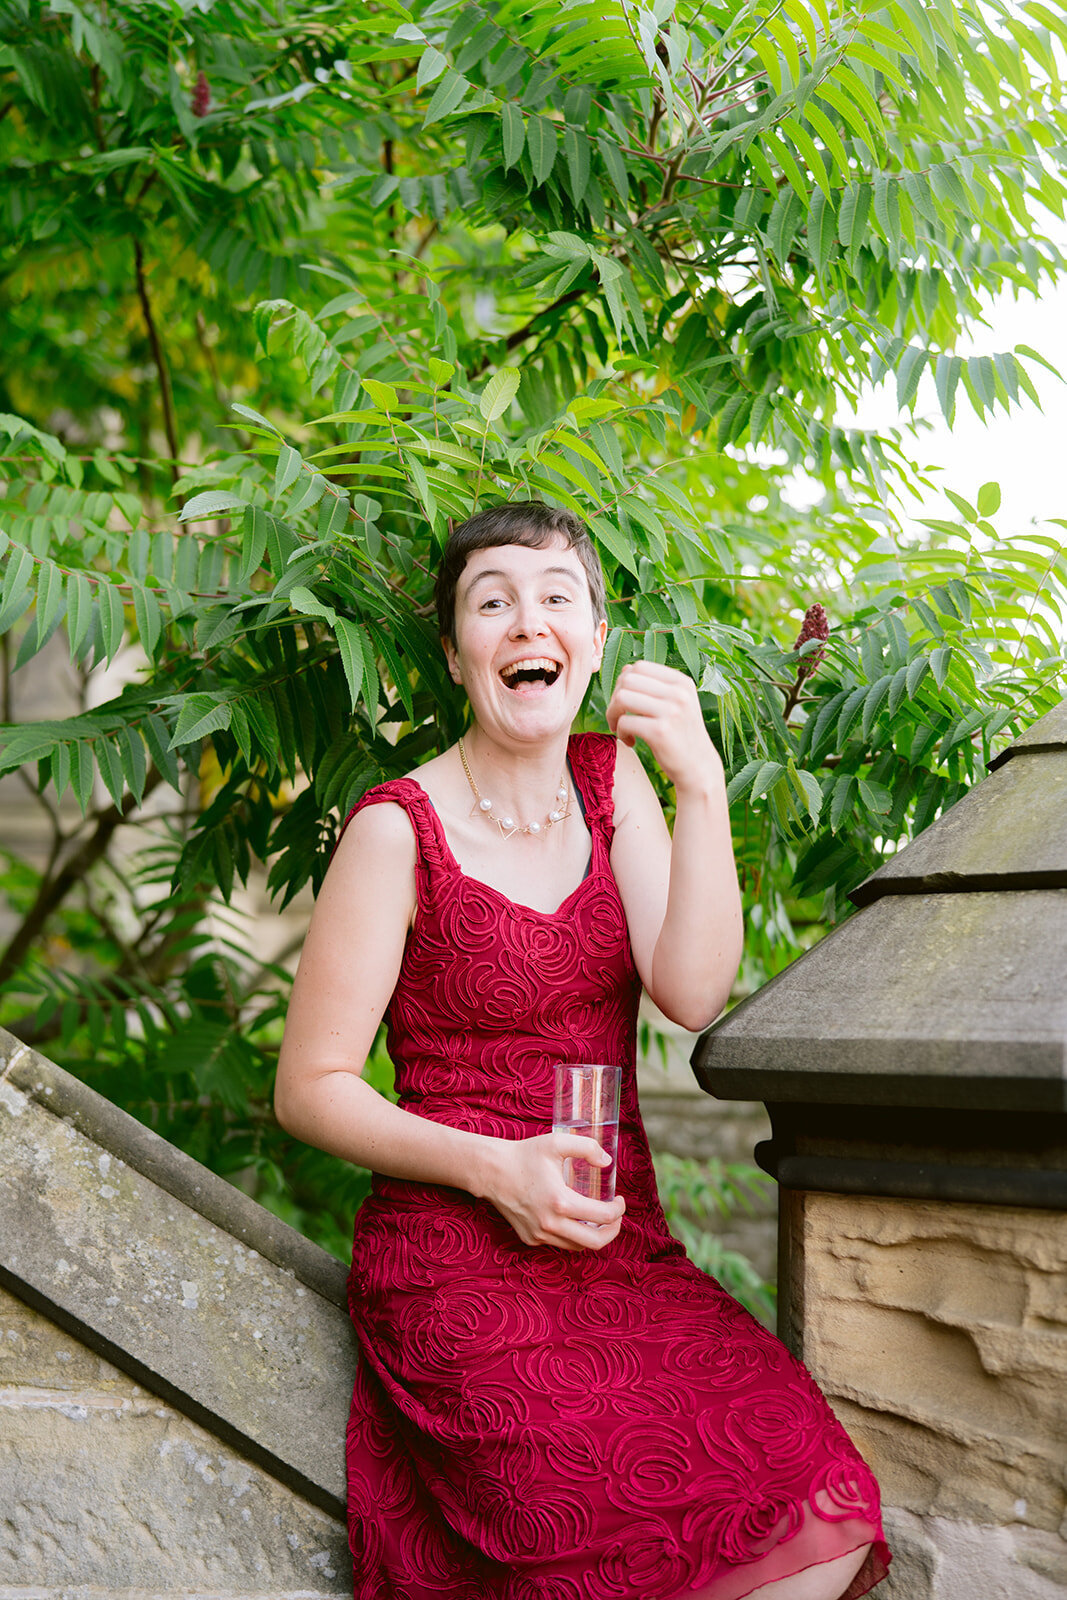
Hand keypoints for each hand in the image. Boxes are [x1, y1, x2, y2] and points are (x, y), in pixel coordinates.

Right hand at [481, 1131, 624, 1251]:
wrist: (492, 1171)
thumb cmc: (524, 1155)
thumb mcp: (557, 1142)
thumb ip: (587, 1147)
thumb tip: (607, 1162)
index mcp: (561, 1201)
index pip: (603, 1216)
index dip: (619, 1210)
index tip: (620, 1200)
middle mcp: (550, 1224)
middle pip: (595, 1242)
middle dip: (613, 1230)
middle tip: (616, 1217)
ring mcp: (539, 1234)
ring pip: (578, 1246)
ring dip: (593, 1235)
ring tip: (598, 1219)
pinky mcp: (530, 1238)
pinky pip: (560, 1243)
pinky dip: (572, 1235)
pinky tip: (574, 1219)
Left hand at [606, 660, 720, 793]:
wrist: (698, 768)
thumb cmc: (680, 735)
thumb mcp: (677, 704)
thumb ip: (655, 686)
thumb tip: (626, 669)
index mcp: (682, 682)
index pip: (639, 666)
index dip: (624, 682)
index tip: (627, 703)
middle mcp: (679, 693)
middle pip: (628, 679)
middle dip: (615, 698)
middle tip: (620, 717)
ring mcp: (671, 711)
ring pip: (622, 698)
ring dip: (613, 714)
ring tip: (621, 728)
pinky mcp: (660, 732)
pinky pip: (625, 722)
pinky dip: (621, 732)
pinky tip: (630, 741)